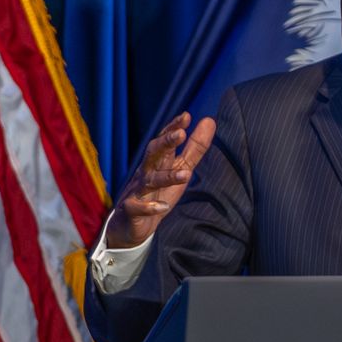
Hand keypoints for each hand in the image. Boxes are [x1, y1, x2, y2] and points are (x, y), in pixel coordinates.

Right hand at [102, 113, 216, 249]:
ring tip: (186, 174)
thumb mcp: (180, 168)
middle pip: (153, 153)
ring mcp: (137, 191)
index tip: (186, 116)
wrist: (131, 224)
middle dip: (165, 143)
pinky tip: (162, 207)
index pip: (164, 140)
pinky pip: (138, 208)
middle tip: (181, 134)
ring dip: (166, 177)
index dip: (173, 128)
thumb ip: (195, 148)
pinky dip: (149, 207)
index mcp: (158, 161)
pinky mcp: (131, 210)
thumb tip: (210, 120)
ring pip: (149, 181)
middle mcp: (146, 172)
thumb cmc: (158, 192)